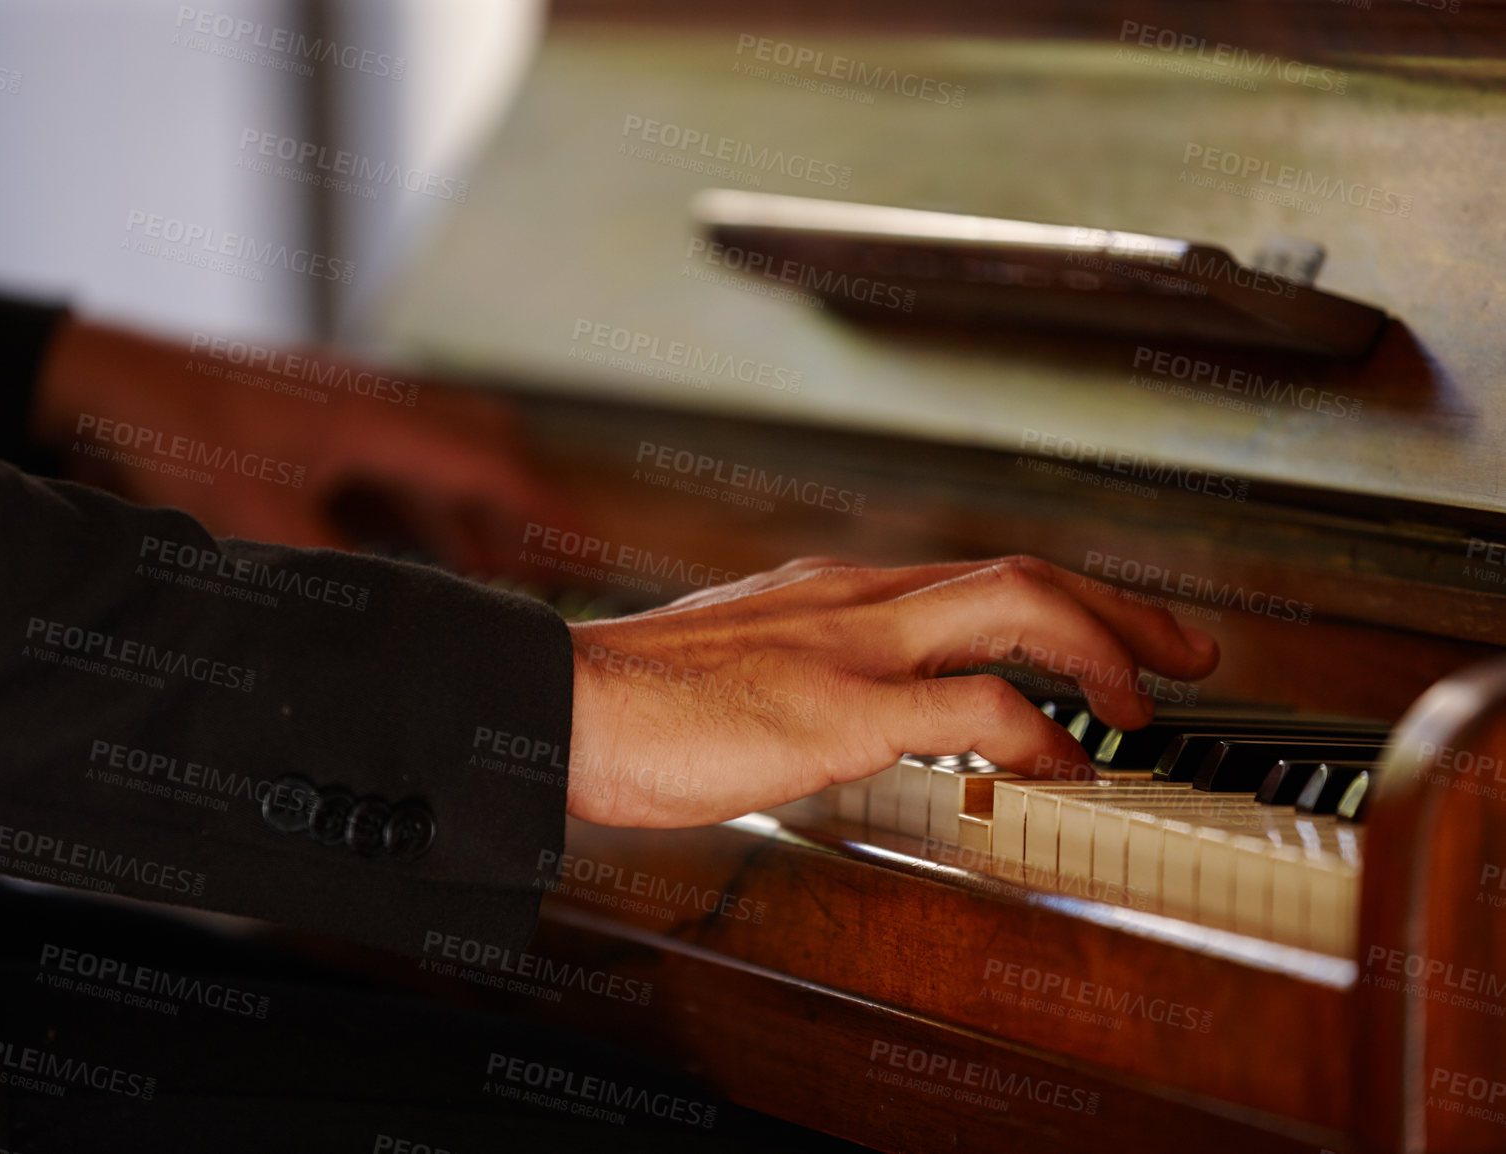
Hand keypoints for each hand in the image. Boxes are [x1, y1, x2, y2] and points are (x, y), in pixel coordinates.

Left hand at [33, 317, 574, 574]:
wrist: (109, 378)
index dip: (548, 515)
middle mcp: (378, 399)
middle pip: (485, 442)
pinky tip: (408, 541)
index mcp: (380, 419)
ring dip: (467, 507)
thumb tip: (393, 626)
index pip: (492, 469)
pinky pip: (397, 454)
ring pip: (441, 449)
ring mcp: (350, 399)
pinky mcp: (319, 410)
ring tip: (489, 568)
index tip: (593, 550)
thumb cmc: (180, 431)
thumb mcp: (261, 522)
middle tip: (549, 557)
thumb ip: (335, 574)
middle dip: (523, 504)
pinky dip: (419, 499)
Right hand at [565, 554, 1219, 827]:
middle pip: (1022, 573)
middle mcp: (855, 598)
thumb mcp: (736, 660)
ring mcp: (853, 644)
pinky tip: (1067, 767)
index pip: (974, 576)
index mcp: (831, 591)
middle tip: (1183, 654)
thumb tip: (847, 707)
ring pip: (1021, 609)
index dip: (1060, 603)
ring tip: (1145, 709)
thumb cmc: (637, 699)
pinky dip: (1044, 733)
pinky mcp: (842, 706)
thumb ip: (802, 666)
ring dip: (1107, 652)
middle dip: (1120, 609)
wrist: (567, 704)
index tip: (1104, 636)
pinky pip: (980, 706)